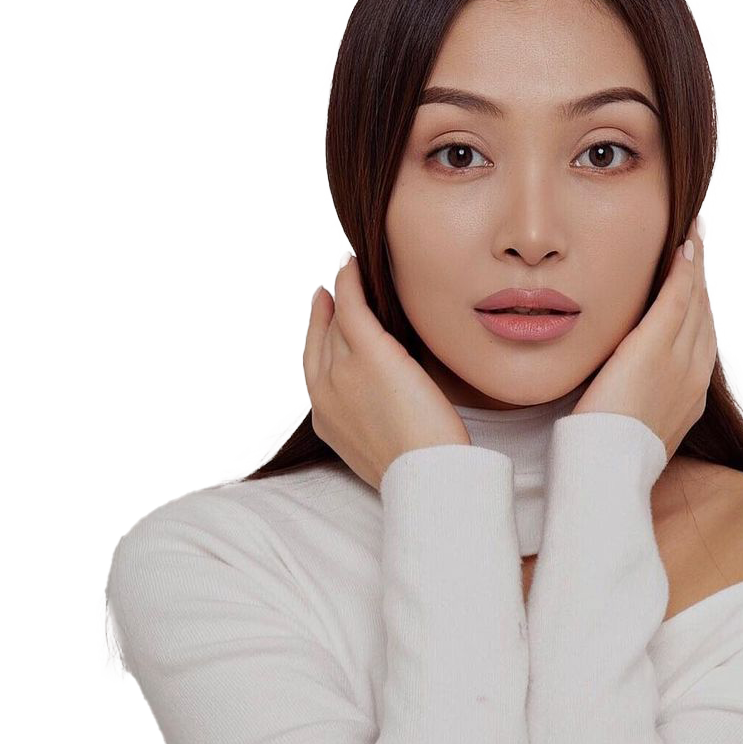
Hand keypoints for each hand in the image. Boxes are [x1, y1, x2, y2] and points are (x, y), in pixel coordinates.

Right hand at [303, 252, 470, 489]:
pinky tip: (353, 265)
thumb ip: (374, 418)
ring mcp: (343, 370)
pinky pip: (352, 304)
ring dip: (342, 292)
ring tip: (350, 272)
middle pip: (324, 340)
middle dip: (327, 314)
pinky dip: (350, 281)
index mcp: (325, 418)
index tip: (324, 315)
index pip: (316, 366)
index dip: (318, 337)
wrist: (426, 478)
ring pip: (338, 321)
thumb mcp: (382, 446)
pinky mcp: (369, 353)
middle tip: (333, 290)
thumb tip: (392, 401)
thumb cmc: (418, 469)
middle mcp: (325, 391)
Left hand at [572, 215, 716, 462]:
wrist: (607, 470)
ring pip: (695, 302)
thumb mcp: (628, 425)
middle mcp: (694, 376)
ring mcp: (680, 361)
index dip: (698, 305)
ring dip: (695, 266)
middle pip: (703, 315)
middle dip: (701, 279)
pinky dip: (684, 271)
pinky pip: (678, 299)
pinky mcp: (656, 349)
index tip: (694, 281)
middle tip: (698, 246)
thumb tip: (616, 386)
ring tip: (694, 237)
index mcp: (689, 395)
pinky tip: (684, 248)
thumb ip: (630, 400)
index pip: (698, 339)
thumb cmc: (607, 454)